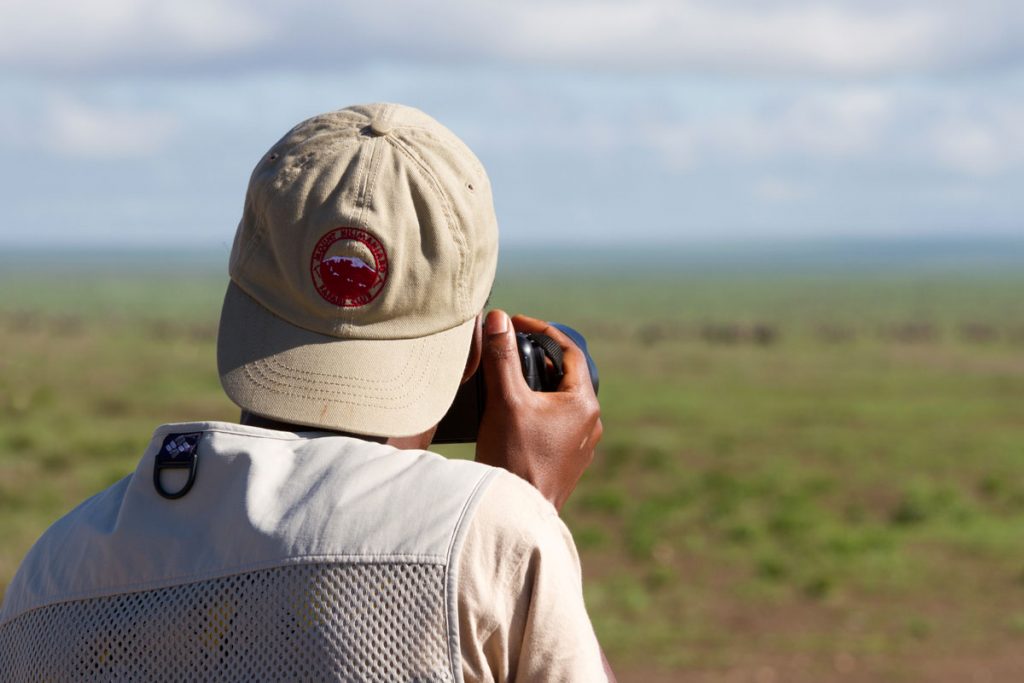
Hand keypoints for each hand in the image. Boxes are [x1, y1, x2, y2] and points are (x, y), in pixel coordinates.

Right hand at [474, 310, 602, 511]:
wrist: (515, 514)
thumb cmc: (514, 457)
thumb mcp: (505, 400)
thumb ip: (503, 357)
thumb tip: (499, 319)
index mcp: (584, 403)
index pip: (569, 350)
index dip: (542, 331)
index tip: (516, 323)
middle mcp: (590, 423)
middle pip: (566, 375)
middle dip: (538, 358)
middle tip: (511, 347)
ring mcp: (581, 445)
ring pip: (561, 400)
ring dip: (538, 384)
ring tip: (508, 377)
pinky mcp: (568, 460)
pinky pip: (557, 423)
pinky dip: (538, 408)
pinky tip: (514, 412)